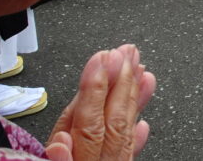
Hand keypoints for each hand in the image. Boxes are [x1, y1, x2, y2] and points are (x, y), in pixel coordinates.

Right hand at [44, 45, 155, 160]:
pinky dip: (136, 133)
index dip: (94, 87)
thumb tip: (60, 143)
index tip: (102, 58)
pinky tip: (143, 117)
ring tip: (139, 67)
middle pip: (113, 120)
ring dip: (132, 96)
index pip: (88, 123)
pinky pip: (131, 152)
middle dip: (120, 81)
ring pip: (125, 130)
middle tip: (125, 52)